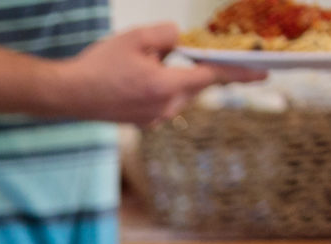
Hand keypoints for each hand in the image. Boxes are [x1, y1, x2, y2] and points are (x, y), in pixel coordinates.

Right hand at [47, 23, 265, 123]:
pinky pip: (164, 102)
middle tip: (177, 52)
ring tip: (145, 65)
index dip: (240, 72)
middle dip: (195, 67)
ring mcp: (152, 118)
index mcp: (166, 86)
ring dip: (175, 77)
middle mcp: (164, 107)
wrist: (66, 94)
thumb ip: (169, 35)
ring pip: (180, 93)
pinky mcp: (141, 122)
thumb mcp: (137, 37)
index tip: (264, 72)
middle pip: (196, 84)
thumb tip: (181, 42)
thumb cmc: (98, 66)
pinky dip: (162, 88)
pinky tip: (138, 79)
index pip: (213, 77)